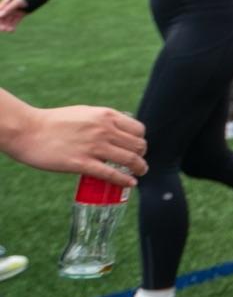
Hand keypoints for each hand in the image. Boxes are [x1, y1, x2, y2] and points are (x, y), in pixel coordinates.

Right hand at [0, 0, 24, 32]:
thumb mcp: (17, 2)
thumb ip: (9, 8)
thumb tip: (0, 15)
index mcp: (6, 2)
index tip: (0, 25)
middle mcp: (9, 7)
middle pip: (2, 17)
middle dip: (2, 23)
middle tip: (4, 29)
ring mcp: (14, 11)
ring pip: (8, 20)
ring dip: (7, 26)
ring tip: (9, 30)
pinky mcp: (19, 14)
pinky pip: (14, 21)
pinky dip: (12, 26)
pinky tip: (12, 30)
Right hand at [6, 105, 147, 184]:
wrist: (28, 131)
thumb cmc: (53, 122)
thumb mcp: (84, 113)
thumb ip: (102, 120)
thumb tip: (115, 129)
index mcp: (106, 115)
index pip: (138, 130)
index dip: (140, 140)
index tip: (137, 148)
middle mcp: (104, 130)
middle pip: (138, 145)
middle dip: (141, 155)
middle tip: (138, 162)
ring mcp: (94, 147)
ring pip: (130, 160)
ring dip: (139, 168)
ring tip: (139, 173)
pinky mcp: (82, 163)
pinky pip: (111, 174)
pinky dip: (124, 180)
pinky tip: (130, 183)